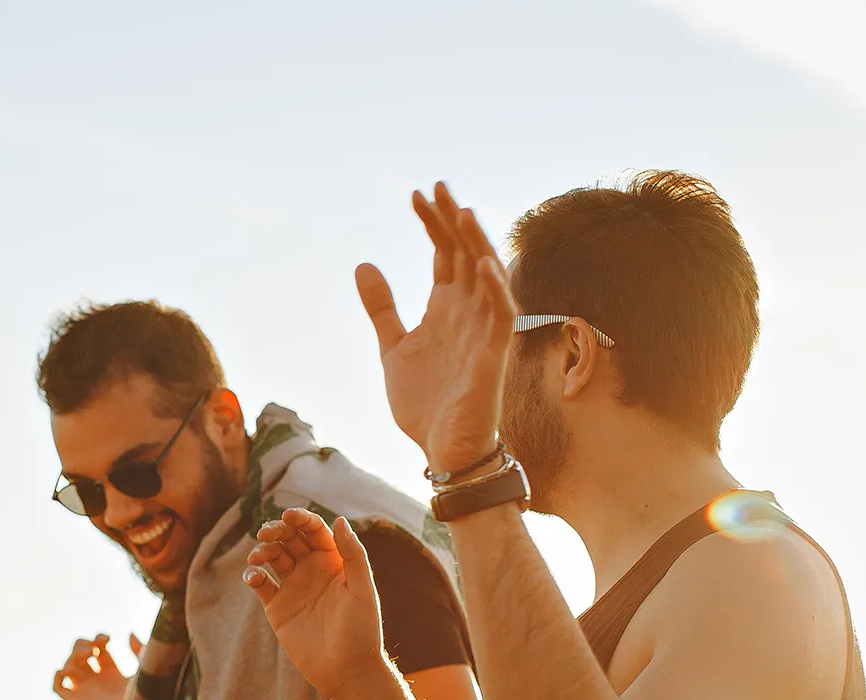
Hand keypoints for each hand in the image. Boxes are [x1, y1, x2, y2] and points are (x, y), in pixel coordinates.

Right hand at [52, 633, 142, 699]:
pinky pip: (57, 685)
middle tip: (96, 649)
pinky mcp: (75, 699)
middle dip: (83, 645)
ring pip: (68, 665)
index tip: (107, 639)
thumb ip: (138, 650)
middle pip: (78, 654)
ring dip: (75, 654)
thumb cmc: (142, 694)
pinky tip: (75, 669)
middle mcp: (95, 680)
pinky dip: (60, 674)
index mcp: (111, 673)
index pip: (97, 649)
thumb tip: (130, 633)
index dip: (98, 639)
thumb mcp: (144, 669)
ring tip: (93, 654)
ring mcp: (84, 689)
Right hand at [245, 509, 393, 696]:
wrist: (346, 670)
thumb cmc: (362, 630)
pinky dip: (252, 576)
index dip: (301, 519)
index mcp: (333, 562)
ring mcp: (293, 587)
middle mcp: (312, 570)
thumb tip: (340, 519)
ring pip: (272, 557)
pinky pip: (260, 584)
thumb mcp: (363, 589)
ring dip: (262, 550)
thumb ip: (354, 554)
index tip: (288, 516)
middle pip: (289, 538)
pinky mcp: (277, 607)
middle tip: (266, 533)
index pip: (314, 531)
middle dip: (276, 530)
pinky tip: (254, 577)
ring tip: (258, 556)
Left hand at [359, 182, 516, 471]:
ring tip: (460, 212)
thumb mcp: (393, 348)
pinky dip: (496, 290)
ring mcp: (483, 332)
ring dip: (475, 245)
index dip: (432, 224)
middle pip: (465, 255)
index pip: (444, 254)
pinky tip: (483, 264)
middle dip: (452, 221)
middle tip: (436, 187)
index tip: (415, 195)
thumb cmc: (426, 403)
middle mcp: (468, 312)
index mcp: (446, 308)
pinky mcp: (494, 357)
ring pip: (486, 278)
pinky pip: (502, 317)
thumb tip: (364, 264)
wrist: (443, 451)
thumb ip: (382, 308)